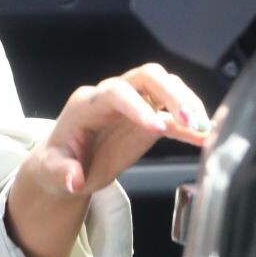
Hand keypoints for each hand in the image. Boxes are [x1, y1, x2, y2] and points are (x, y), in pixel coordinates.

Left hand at [31, 62, 212, 200]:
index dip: (136, 106)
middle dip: (171, 93)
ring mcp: (133, 104)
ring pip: (165, 86)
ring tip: (203, 128)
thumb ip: (62, 172)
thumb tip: (74, 179)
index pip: (115, 93)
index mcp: (86, 104)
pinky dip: (189, 125)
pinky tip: (205, 137)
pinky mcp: (148, 118)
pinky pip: (172, 116)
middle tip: (189, 118)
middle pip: (147, 77)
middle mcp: (112, 96)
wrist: (65, 166)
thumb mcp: (51, 171)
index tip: (154, 127)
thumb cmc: (57, 162)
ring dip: (187, 103)